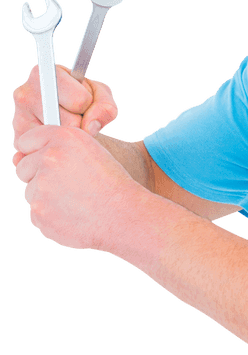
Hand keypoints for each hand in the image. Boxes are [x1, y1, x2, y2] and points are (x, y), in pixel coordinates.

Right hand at [12, 64, 117, 166]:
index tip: (82, 104)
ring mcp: (18, 119)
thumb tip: (90, 127)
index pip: (79, 100)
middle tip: (74, 119)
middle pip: (70, 122)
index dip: (88, 106)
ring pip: (58, 140)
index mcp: (45, 74)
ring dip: (69, 139)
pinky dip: (58, 151)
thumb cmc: (84, 105)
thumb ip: (106, 108)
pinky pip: (48, 153)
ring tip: (65, 129)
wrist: (69, 123)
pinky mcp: (19, 143)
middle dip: (79, 125)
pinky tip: (56, 141)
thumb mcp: (101, 99)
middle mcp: (25, 94)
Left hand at [13, 124, 142, 250]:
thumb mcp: (90, 150)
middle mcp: (49, 158)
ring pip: (31, 191)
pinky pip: (37, 212)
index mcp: (63, 138)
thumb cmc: (111, 183)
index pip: (26, 140)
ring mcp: (41, 187)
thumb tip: (16, 158)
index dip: (35, 151)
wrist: (123, 216)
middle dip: (38, 176)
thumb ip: (55, 146)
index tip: (46, 161)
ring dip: (46, 197)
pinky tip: (73, 214)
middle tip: (67, 185)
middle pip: (22, 167)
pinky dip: (52, 215)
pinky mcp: (39, 212)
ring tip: (75, 201)